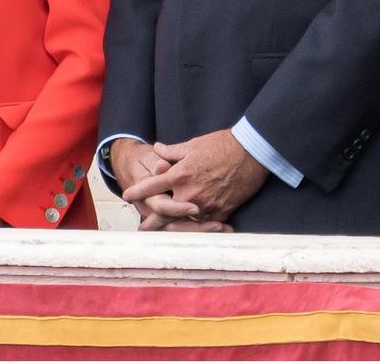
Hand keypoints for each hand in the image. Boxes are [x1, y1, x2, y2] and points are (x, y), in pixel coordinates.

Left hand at [122, 129, 267, 223]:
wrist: (252, 151)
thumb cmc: (223, 144)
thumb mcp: (194, 144)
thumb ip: (172, 151)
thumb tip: (157, 149)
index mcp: (180, 174)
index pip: (152, 185)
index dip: (138, 191)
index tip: (127, 195)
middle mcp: (189, 192)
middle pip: (164, 212)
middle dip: (152, 221)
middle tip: (142, 229)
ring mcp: (205, 204)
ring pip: (184, 221)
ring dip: (174, 227)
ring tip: (164, 235)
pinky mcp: (221, 211)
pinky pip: (205, 224)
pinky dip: (199, 227)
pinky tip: (193, 231)